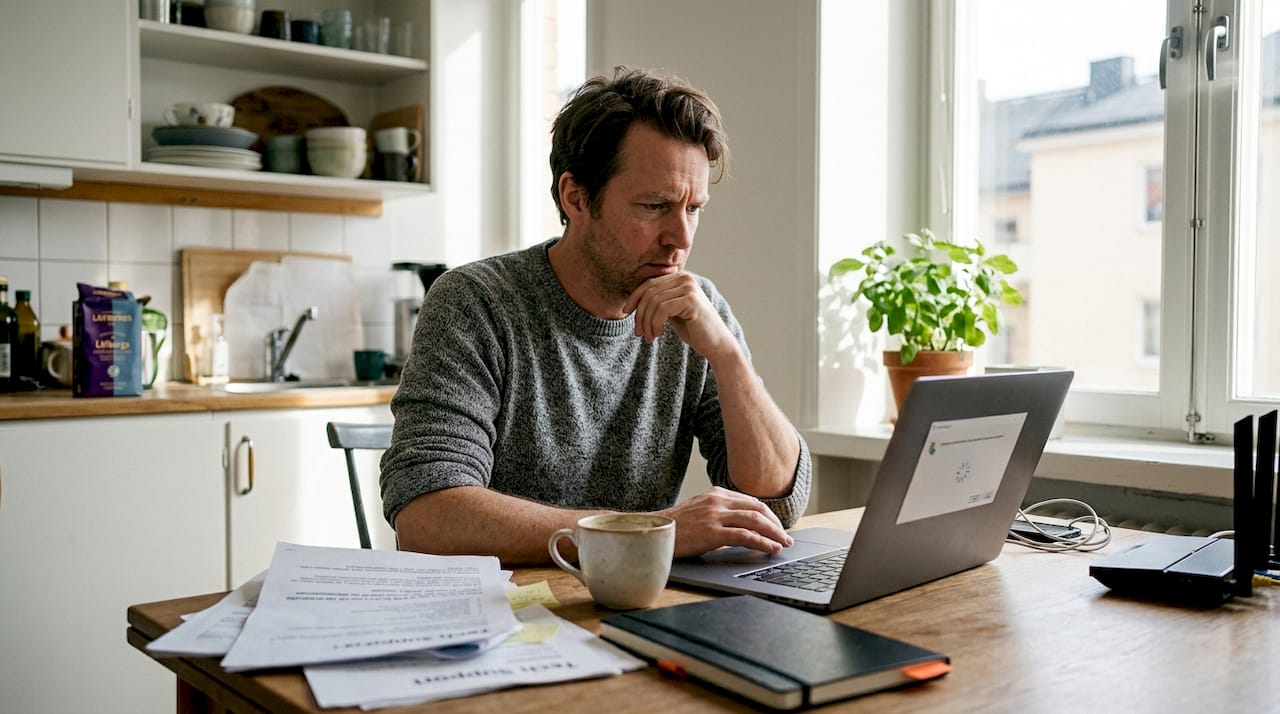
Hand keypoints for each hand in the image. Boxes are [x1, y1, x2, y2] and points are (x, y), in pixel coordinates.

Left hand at [623, 272, 735, 359]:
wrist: (716, 344)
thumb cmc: (692, 329)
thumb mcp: (670, 311)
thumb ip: (657, 301)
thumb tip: (632, 299)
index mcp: (680, 277)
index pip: (649, 284)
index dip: (634, 298)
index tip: (626, 313)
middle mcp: (685, 278)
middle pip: (649, 292)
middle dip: (640, 315)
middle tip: (639, 333)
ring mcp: (689, 287)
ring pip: (653, 302)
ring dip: (647, 322)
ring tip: (650, 337)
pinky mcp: (691, 300)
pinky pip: (662, 309)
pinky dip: (655, 323)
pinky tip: (659, 334)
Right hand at [659, 486, 794, 558]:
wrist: (653, 532)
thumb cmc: (674, 527)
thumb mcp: (699, 512)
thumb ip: (719, 512)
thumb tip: (741, 525)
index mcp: (716, 494)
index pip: (751, 501)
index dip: (769, 515)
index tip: (777, 527)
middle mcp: (718, 501)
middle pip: (758, 509)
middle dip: (776, 524)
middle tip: (786, 537)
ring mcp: (715, 516)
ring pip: (755, 521)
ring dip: (774, 533)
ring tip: (784, 544)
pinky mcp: (712, 532)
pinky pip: (745, 536)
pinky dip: (762, 542)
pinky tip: (771, 548)